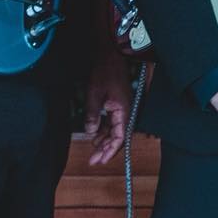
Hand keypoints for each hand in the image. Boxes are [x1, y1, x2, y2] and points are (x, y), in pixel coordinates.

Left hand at [83, 50, 132, 165]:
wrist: (110, 56)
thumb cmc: (105, 72)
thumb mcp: (94, 95)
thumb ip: (92, 115)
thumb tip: (91, 132)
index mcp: (124, 111)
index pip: (119, 137)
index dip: (110, 151)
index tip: (99, 160)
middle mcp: (126, 112)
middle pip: (118, 137)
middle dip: (106, 150)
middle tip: (94, 161)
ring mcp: (122, 109)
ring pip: (114, 131)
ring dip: (104, 141)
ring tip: (93, 150)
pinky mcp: (117, 105)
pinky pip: (112, 122)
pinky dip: (104, 130)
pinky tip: (95, 136)